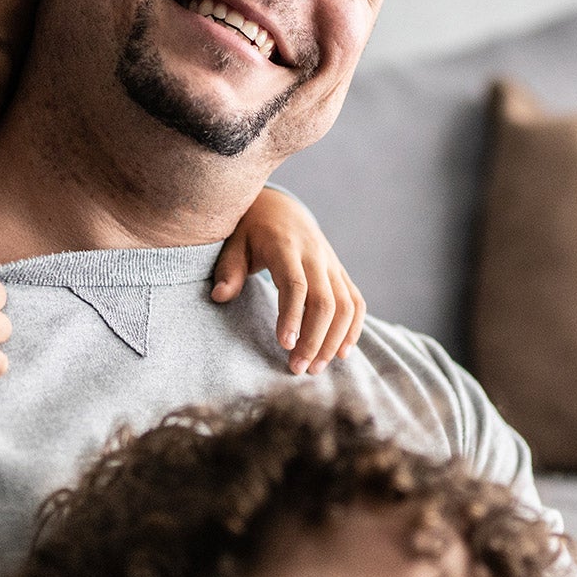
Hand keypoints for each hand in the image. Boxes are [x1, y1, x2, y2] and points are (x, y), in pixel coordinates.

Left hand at [212, 187, 365, 374]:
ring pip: (345, 305)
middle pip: (324, 301)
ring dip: (333, 340)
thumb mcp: (234, 243)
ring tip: (315, 367)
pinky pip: (356, 302)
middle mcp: (315, 255)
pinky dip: (353, 328)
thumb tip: (220, 296)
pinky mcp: (340, 273)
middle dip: (314, 339)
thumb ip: (229, 269)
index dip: (293, 315)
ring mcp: (331, 264)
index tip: (285, 345)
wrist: (280, 208)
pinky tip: (341, 353)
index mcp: (286, 247)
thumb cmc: (251, 231)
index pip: (295, 284)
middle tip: (297, 368)